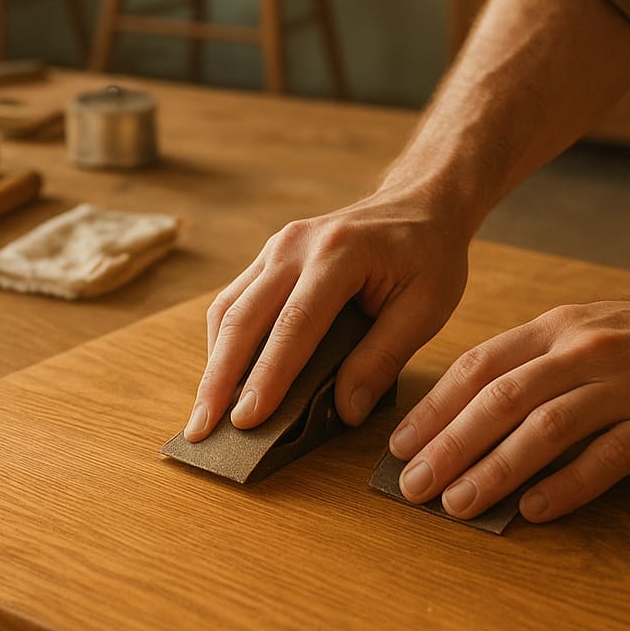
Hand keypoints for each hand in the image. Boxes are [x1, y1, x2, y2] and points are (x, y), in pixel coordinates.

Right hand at [182, 190, 471, 441]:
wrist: (419, 202)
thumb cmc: (427, 254)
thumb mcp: (425, 308)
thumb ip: (383, 358)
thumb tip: (346, 411)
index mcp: (338, 254)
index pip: (294, 325)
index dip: (267, 376)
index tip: (246, 421)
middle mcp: (296, 246)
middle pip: (243, 317)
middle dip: (218, 378)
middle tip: (202, 429)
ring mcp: (276, 247)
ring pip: (228, 308)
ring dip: (213, 363)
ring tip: (205, 413)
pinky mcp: (269, 256)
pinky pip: (235, 300)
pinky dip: (224, 342)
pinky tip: (223, 376)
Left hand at [389, 267, 629, 522]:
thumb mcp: (570, 331)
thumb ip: (520, 365)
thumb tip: (456, 414)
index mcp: (549, 330)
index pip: (477, 368)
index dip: (433, 408)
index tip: (399, 445)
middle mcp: (579, 353)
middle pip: (501, 400)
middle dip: (450, 444)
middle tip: (414, 484)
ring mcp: (622, 386)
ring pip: (546, 430)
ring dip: (495, 470)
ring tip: (457, 503)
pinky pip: (607, 458)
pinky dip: (565, 486)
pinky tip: (532, 510)